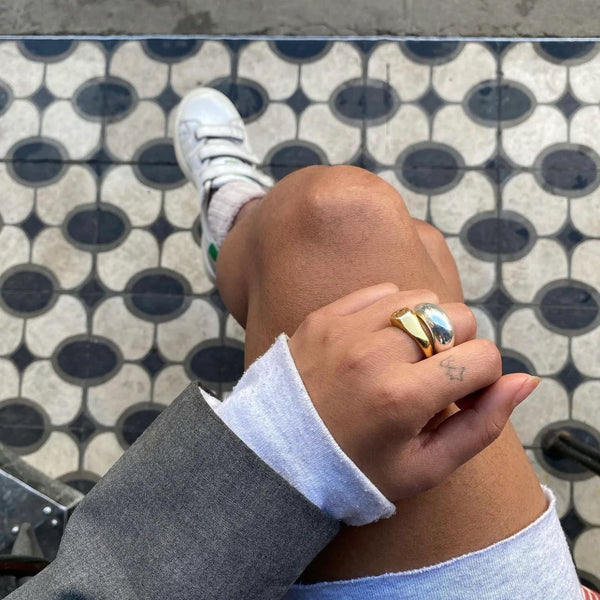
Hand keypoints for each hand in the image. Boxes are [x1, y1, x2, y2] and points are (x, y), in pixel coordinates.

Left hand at [288, 282, 538, 500]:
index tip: (460, 396)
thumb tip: (525, 380)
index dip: (483, 379)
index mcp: (402, 398)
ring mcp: (345, 329)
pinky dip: (394, 311)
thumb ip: (482, 425)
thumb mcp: (424, 468)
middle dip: (461, 347)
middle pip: (458, 318)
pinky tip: (381, 342)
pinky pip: (381, 291)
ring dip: (429, 325)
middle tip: (433, 379)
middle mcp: (374, 354)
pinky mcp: (323, 316)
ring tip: (406, 359)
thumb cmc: (354, 472)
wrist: (276, 459)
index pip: (483, 358)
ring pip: (423, 297)